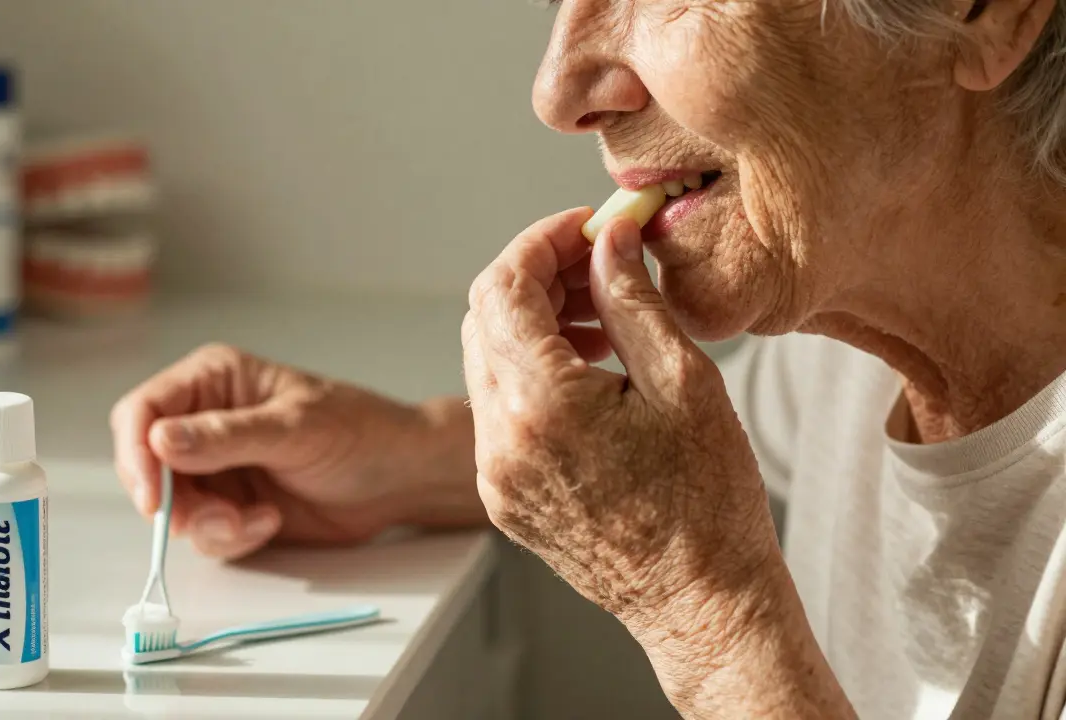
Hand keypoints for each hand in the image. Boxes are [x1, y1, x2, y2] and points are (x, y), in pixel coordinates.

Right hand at [111, 345, 484, 559]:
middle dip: (177, 502)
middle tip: (220, 518)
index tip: (153, 498)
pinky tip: (272, 521)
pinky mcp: (231, 505)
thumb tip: (160, 439)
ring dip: (211, 525)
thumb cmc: (359, 431)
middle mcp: (205, 421)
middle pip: (148, 466)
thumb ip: (225, 436)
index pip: (143, 411)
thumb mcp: (293, 428)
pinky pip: (205, 533)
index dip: (136, 454)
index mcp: (214, 381)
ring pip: (174, 508)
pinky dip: (234, 537)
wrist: (399, 478)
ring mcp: (216, 467)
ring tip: (259, 519)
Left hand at [461, 208, 780, 628]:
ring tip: (601, 318)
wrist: (701, 602)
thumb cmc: (709, 502)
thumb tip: (607, 239)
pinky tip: (587, 372)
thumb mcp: (683, 383)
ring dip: (531, 324)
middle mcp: (500, 441)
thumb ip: (631, 301)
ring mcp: (494, 473)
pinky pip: (497, 410)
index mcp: (542, 406)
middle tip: (598, 265)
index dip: (541, 242)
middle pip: (484, 319)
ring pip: (486, 363)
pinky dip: (530, 374)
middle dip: (535, 277)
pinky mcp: (502, 496)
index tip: (586, 228)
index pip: (504, 288)